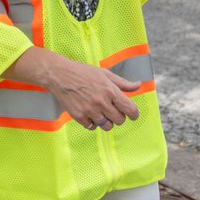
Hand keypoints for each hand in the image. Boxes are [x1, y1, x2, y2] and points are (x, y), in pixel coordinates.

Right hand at [10, 48, 140, 132]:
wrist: (60, 75)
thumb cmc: (83, 72)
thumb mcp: (105, 74)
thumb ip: (123, 83)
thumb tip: (139, 85)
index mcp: (110, 90)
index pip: (130, 110)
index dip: (133, 114)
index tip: (131, 114)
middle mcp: (101, 102)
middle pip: (120, 120)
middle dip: (118, 116)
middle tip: (112, 110)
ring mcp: (90, 110)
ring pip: (107, 126)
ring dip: (106, 121)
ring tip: (100, 112)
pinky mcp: (79, 116)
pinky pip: (92, 127)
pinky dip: (93, 123)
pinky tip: (89, 114)